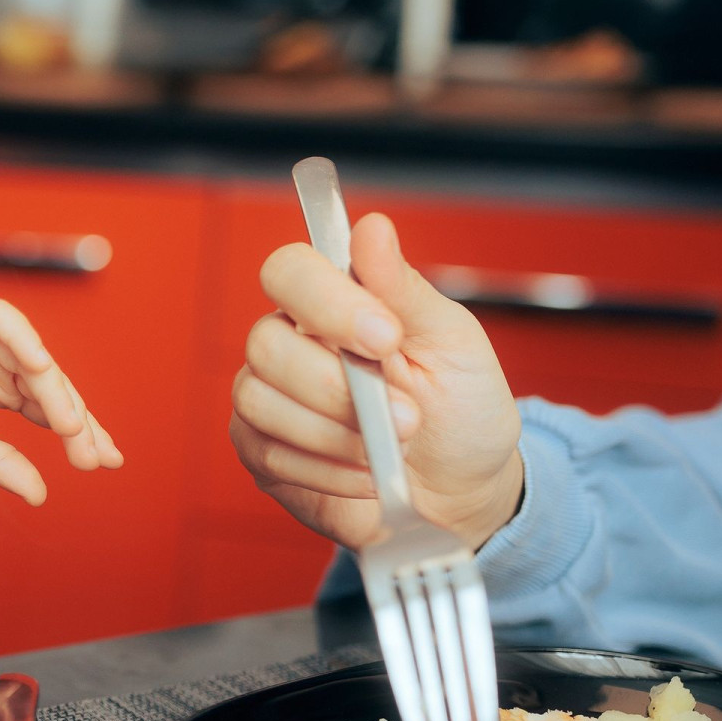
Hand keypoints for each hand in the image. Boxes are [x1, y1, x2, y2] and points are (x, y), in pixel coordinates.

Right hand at [0, 292, 120, 504]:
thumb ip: (3, 464)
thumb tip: (41, 496)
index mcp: (3, 384)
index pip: (52, 405)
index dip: (80, 430)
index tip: (105, 461)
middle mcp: (0, 356)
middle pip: (51, 383)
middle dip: (75, 419)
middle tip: (93, 453)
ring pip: (33, 356)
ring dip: (53, 390)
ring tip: (69, 425)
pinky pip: (3, 321)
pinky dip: (23, 341)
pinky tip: (40, 370)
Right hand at [231, 213, 523, 550]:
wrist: (462, 492)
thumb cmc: (459, 410)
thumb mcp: (452, 343)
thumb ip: (404, 289)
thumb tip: (372, 228)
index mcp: (333, 305)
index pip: (288, 271)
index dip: (326, 301)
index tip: (385, 338)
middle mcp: (290, 345)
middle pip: (264, 342)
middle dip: (335, 386)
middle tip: (403, 414)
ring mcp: (268, 401)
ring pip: (259, 401)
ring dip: (337, 434)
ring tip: (390, 447)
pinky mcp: (262, 455)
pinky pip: (270, 455)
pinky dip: (329, 471)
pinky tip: (365, 473)